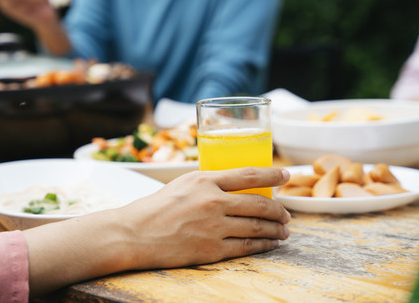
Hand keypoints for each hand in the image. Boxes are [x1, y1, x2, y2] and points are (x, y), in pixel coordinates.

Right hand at [118, 167, 290, 268]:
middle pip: (259, 203)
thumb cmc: (156, 207)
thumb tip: (234, 185)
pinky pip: (246, 246)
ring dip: (276, 229)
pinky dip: (264, 245)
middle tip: (287, 214)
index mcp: (204, 180)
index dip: (272, 175)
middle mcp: (212, 201)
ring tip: (284, 230)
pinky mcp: (211, 249)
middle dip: (279, 210)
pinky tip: (271, 244)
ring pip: (256, 226)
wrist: (134, 234)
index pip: (248, 174)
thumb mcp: (182, 184)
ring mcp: (213, 227)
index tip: (286, 176)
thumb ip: (208, 183)